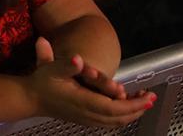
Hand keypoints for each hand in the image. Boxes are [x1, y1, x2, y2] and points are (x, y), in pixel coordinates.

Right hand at [26, 37, 151, 128]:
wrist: (30, 99)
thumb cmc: (42, 82)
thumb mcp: (50, 69)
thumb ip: (65, 65)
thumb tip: (77, 60)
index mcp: (82, 102)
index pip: (113, 108)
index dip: (133, 105)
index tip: (147, 97)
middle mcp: (87, 114)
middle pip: (119, 117)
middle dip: (138, 109)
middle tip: (152, 98)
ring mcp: (86, 119)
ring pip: (115, 122)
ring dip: (132, 113)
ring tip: (144, 102)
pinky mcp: (85, 120)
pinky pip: (109, 122)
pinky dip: (122, 116)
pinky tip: (127, 108)